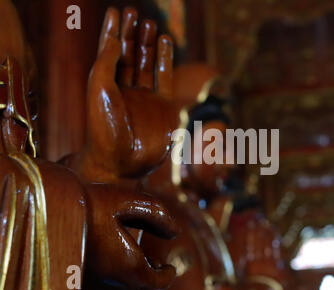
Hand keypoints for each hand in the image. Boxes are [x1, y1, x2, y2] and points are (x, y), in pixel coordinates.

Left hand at [76, 7, 175, 181]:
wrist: (122, 162)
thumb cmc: (104, 128)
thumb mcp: (99, 89)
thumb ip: (106, 61)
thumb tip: (114, 38)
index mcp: (106, 85)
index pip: (109, 51)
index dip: (112, 30)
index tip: (117, 11)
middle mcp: (125, 90)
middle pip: (128, 55)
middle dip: (131, 34)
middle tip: (135, 13)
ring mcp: (145, 98)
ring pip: (146, 64)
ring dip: (147, 43)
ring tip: (149, 23)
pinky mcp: (163, 106)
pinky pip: (165, 78)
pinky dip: (165, 60)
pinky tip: (165, 42)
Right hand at [84, 183, 177, 289]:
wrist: (47, 209)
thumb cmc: (92, 202)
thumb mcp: (131, 201)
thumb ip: (158, 215)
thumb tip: (175, 231)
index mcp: (129, 265)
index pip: (157, 283)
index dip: (167, 276)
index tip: (169, 268)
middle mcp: (112, 281)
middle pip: (140, 289)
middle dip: (151, 278)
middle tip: (156, 266)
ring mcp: (94, 284)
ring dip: (133, 279)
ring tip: (137, 262)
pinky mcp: (79, 280)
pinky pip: (104, 288)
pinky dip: (115, 279)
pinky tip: (114, 262)